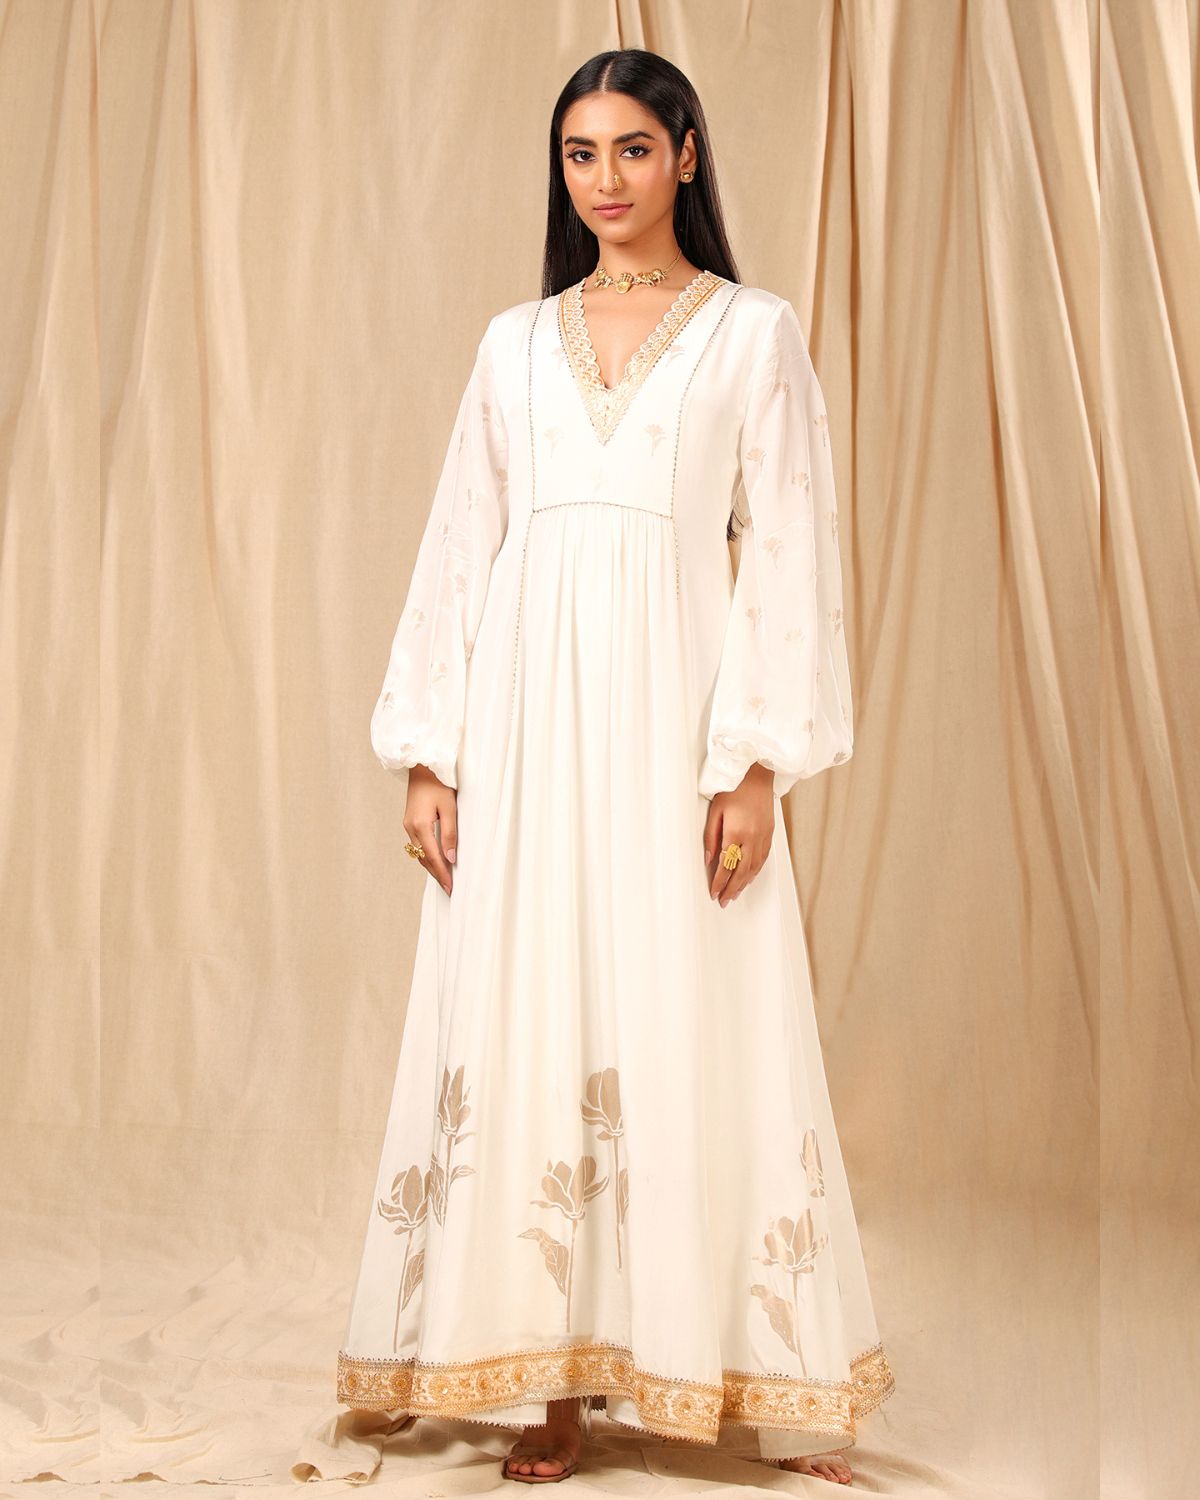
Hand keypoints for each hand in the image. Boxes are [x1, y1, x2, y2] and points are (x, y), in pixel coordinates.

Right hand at [404, 765, 457, 894]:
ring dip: (431, 866)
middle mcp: (410, 828)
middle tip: (449, 888)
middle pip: (424, 858)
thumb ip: (450, 834)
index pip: (433, 857)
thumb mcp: (449, 808)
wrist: (422, 767)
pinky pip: (418, 844)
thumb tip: (450, 859)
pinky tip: (436, 859)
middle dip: (436, 874)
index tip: (450, 888)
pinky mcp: (409, 822)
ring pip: (419, 853)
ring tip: (444, 878)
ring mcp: (408, 825)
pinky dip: (427, 855)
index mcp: (420, 826)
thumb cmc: (439, 784)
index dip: (442, 874)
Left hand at [703, 763, 773, 906]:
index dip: (719, 882)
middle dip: (732, 888)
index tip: (713, 893)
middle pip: (741, 871)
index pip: (726, 865)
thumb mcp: (715, 811)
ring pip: (754, 868)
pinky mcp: (769, 834)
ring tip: (734, 894)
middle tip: (724, 901)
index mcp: (736, 832)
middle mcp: (752, 838)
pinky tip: (749, 878)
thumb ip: (711, 837)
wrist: (757, 774)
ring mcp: (763, 836)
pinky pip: (763, 858)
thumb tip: (708, 859)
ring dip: (744, 884)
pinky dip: (755, 872)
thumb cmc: (734, 788)